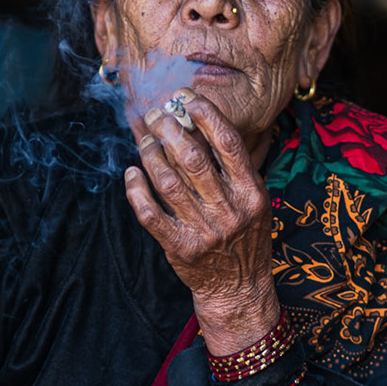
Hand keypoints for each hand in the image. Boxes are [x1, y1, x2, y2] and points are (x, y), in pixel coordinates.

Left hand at [125, 90, 279, 355]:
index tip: (185, 97)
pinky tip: (132, 173)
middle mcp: (229, 211)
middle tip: (156, 114)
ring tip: (143, 138)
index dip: (204, 115)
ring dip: (150, 154)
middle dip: (170, 129)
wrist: (239, 288)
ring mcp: (203, 231)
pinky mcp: (179, 247)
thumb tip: (199, 123)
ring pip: (168, 182)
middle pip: (193, 159)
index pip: (228, 143)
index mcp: (251, 193)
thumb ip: (234, 167)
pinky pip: (150, 214)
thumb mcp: (254, 200)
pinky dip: (136, 190)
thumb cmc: (246, 236)